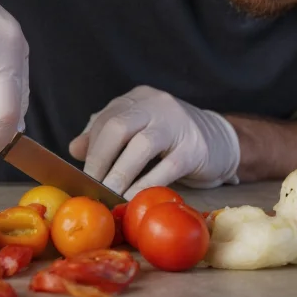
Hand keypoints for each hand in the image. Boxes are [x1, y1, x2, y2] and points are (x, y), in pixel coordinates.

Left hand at [68, 86, 239, 199]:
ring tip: (110, 195)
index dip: (91, 149)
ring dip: (121, 174)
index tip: (80, 177)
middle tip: (92, 187)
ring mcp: (177, 123)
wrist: (221, 141)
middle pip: (119, 126)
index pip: (106, 119)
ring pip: (142, 145)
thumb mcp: (138, 131)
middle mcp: (156, 104)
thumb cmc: (172, 140)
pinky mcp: (195, 147)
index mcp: (137, 99)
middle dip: (101, 159)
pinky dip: (147, 184)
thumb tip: (74, 149)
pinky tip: (135, 197)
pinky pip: (167, 167)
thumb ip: (106, 137)